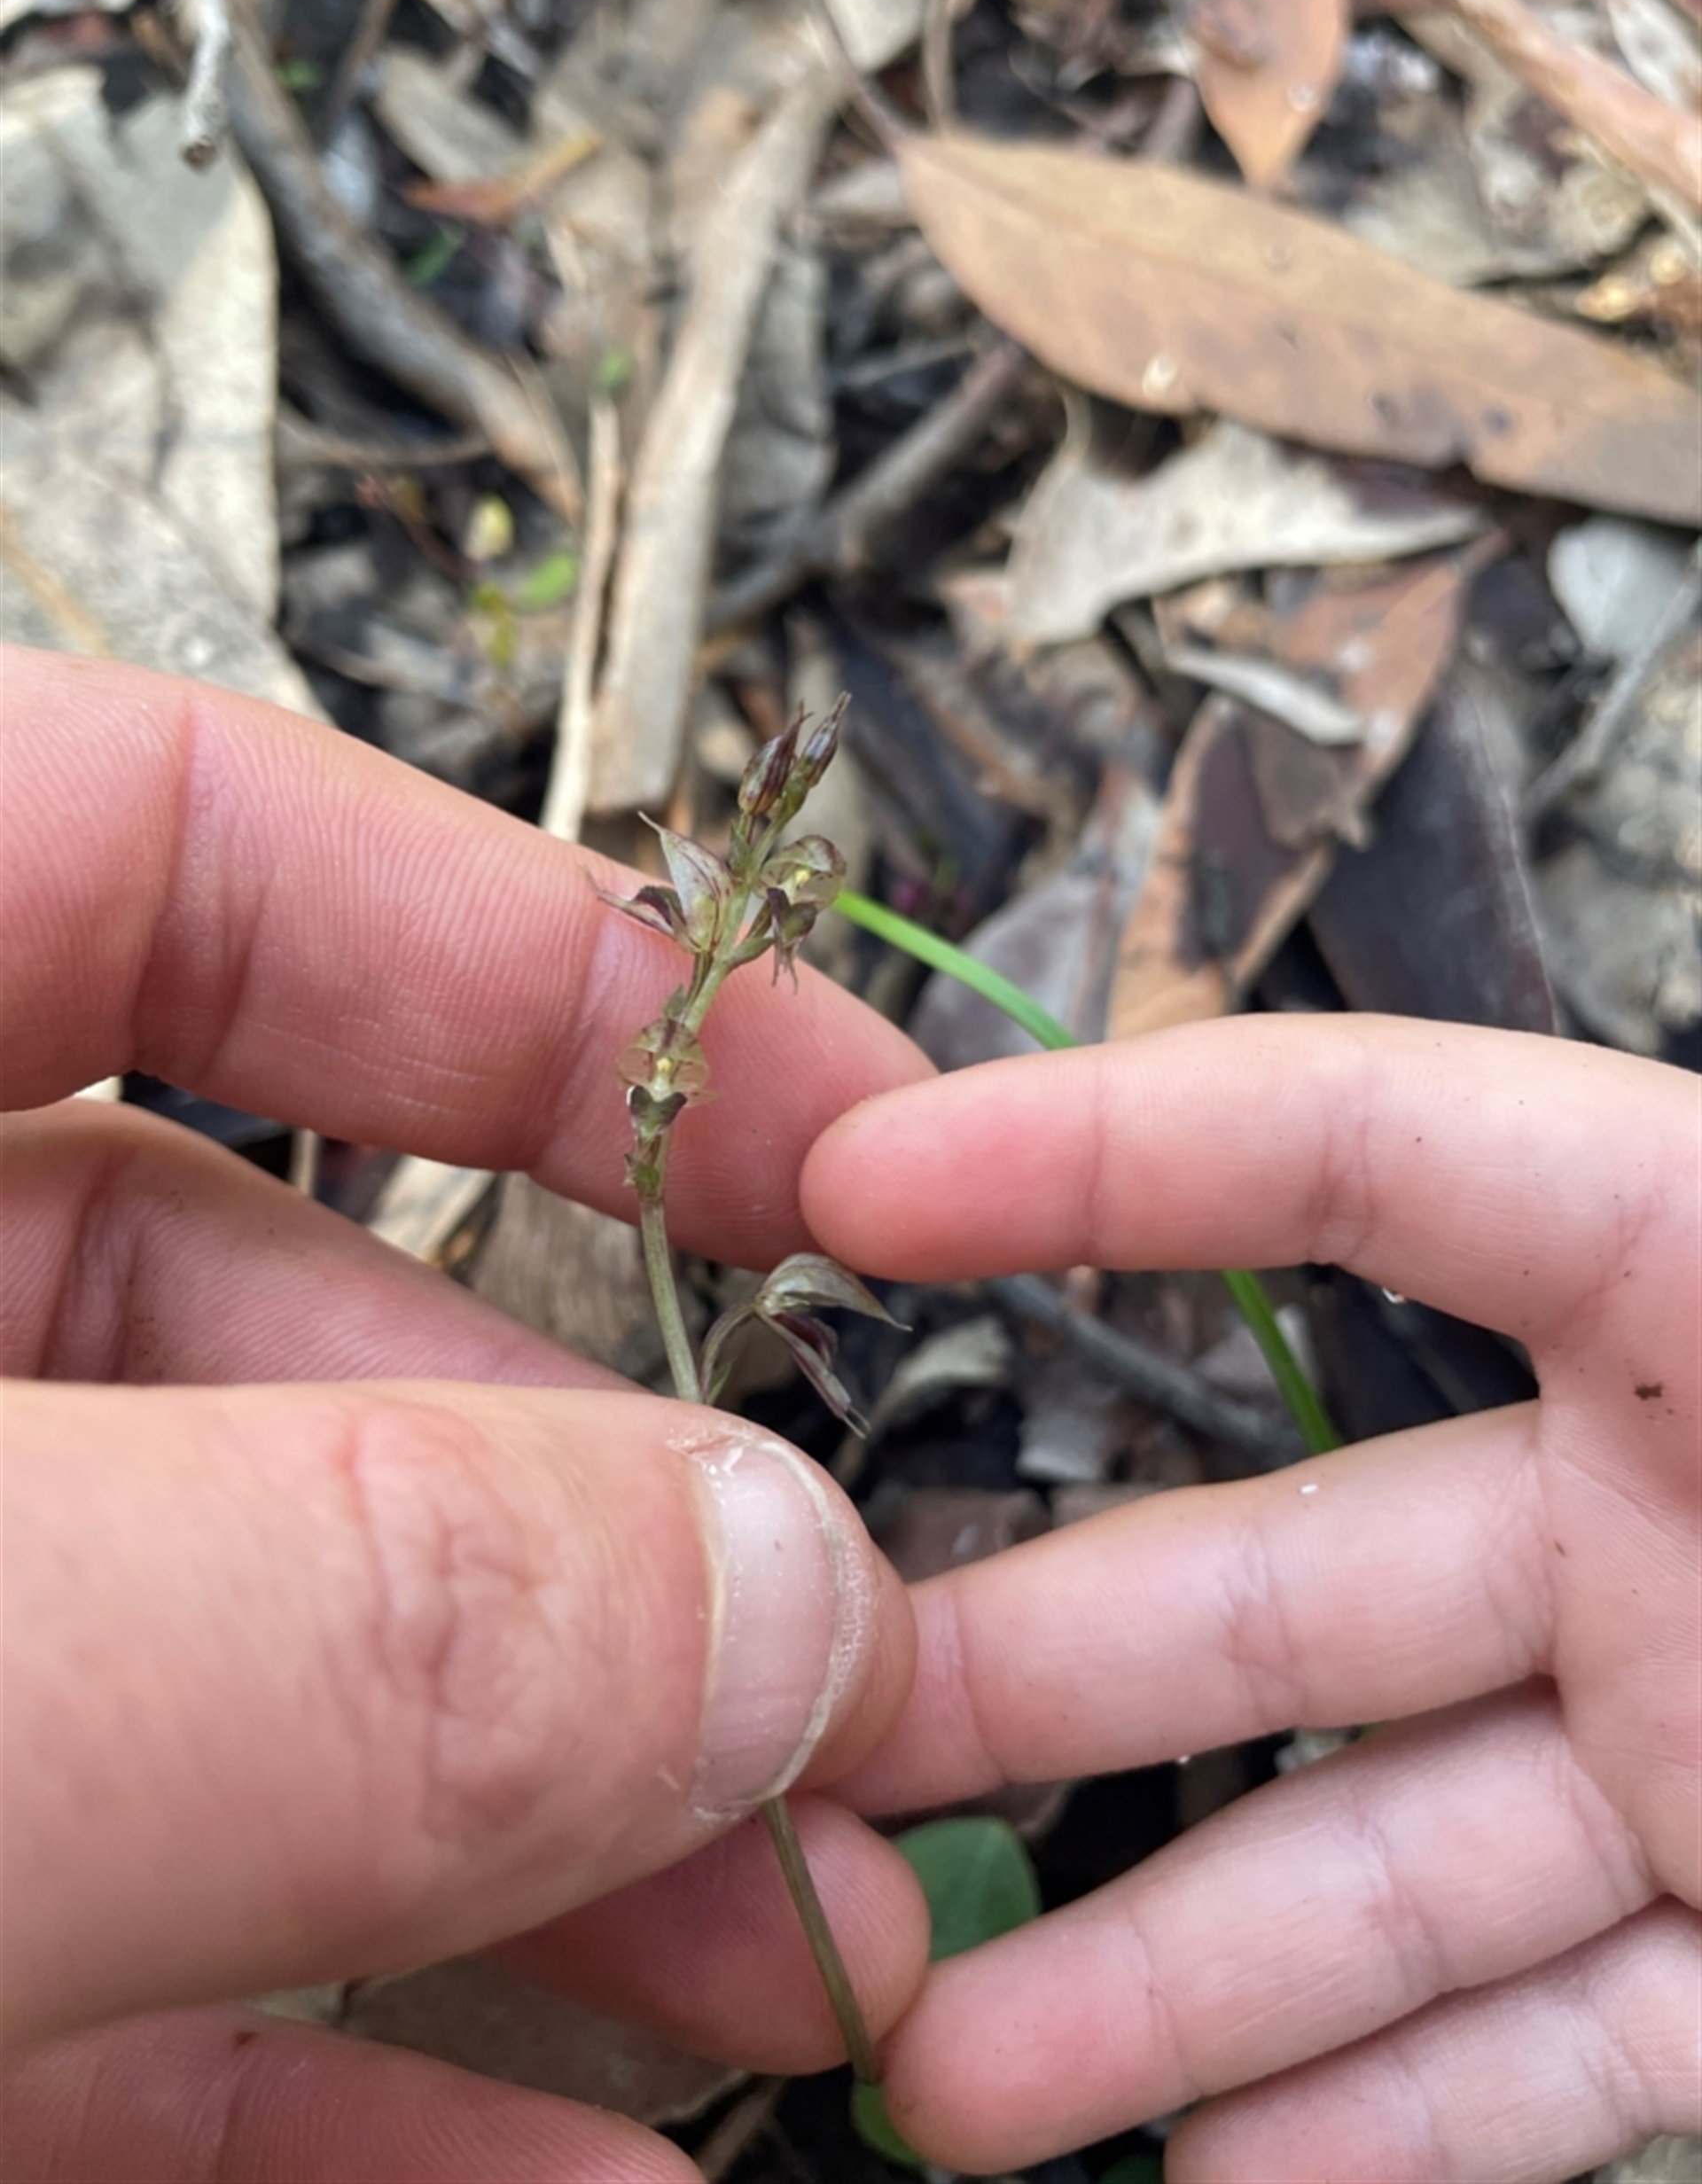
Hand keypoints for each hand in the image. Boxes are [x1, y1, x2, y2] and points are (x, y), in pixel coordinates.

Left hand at [0, 646, 928, 2179]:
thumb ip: (313, 1606)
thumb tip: (748, 1593)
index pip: (158, 850)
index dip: (525, 961)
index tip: (824, 1130)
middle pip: (258, 1318)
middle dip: (600, 1526)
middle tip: (839, 1685)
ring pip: (219, 1666)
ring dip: (537, 1831)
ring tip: (787, 1962)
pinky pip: (99, 1948)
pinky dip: (337, 2057)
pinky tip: (552, 2151)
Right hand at [804, 1016, 1699, 2182]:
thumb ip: (1681, 1263)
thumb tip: (1395, 1315)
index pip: (1378, 1148)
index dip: (1110, 1143)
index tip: (858, 1188)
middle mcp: (1678, 1520)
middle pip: (1286, 1566)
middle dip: (1022, 1666)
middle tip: (815, 1751)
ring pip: (1383, 1851)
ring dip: (1162, 1967)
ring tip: (945, 2053)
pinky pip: (1546, 2037)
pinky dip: (1388, 2110)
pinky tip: (1221, 2159)